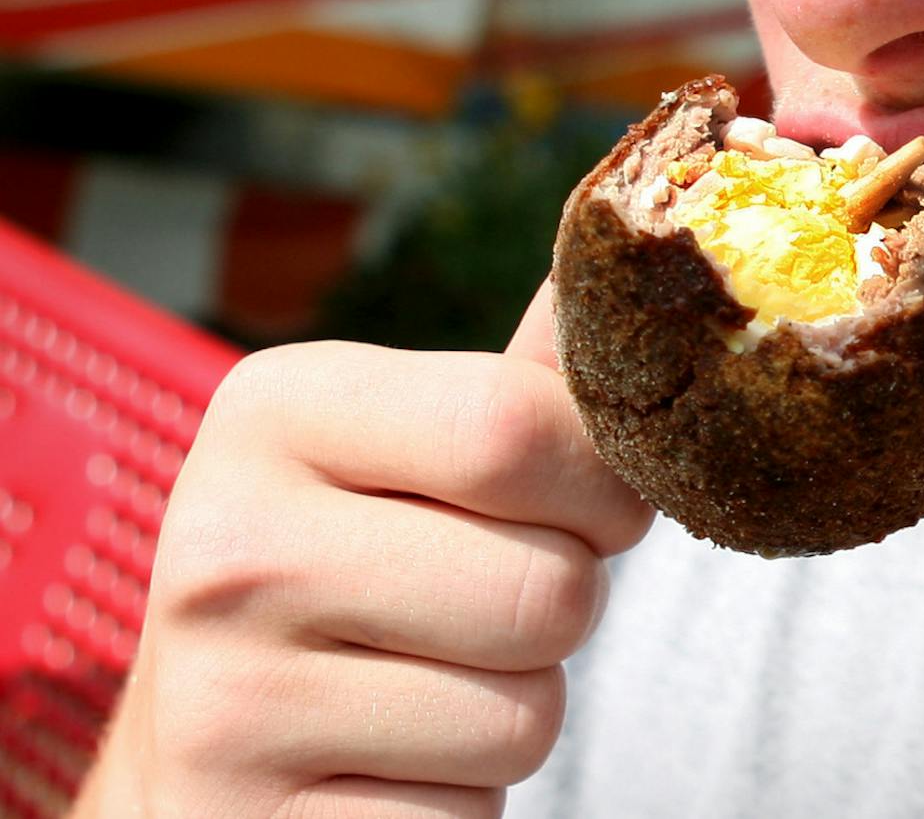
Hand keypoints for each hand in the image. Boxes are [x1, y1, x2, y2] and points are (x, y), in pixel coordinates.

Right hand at [73, 284, 652, 817]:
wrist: (197, 757)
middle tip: (493, 598)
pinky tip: (386, 768)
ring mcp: (225, 706)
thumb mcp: (408, 444)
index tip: (589, 500)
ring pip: (528, 715)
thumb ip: (524, 372)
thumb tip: (628, 256)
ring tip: (431, 683)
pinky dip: (462, 805)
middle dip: (568, 604)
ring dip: (520, 710)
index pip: (521, 428)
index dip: (605, 480)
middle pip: (550, 587)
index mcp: (275, 410)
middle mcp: (228, 547)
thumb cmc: (353, 567)